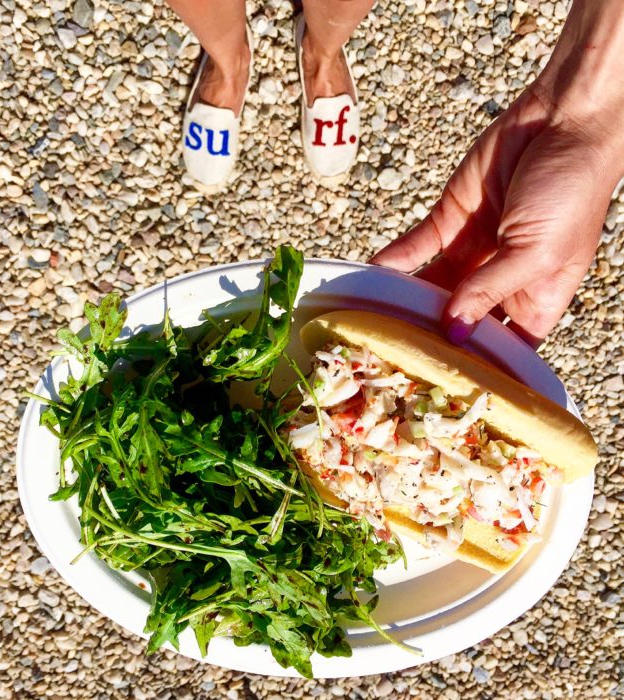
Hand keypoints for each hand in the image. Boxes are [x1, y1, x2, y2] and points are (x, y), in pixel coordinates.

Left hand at [371, 0, 623, 347]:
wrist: (562, 118)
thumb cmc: (573, 188)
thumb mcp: (536, 250)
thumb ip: (491, 290)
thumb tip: (453, 330)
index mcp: (534, 299)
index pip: (501, 347)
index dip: (475, 365)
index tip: (442, 386)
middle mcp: (499, 283)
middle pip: (457, 321)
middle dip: (428, 338)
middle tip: (393, 358)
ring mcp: (470, 252)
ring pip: (430, 287)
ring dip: (403, 302)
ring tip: (373, 323)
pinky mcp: (448, 220)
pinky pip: (415, 247)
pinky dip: (394, 261)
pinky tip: (372, 276)